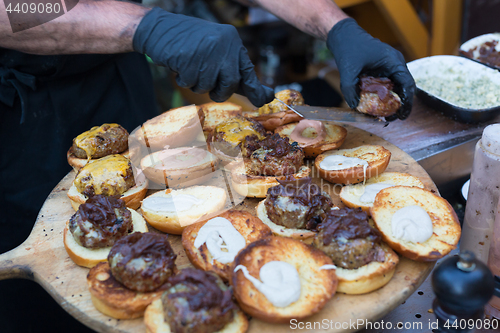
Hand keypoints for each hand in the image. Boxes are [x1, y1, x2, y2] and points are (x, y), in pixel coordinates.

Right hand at [133, 7, 273, 106]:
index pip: (247, 71)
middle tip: (208, 85)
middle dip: (219, 91)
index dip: (255, 89)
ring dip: (197, 83)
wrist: (158, 28)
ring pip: (208, 86)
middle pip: (230, 83)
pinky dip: (183, 79)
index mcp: (232, 41)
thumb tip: (260, 95)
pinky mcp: (189, 58)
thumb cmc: (189, 43)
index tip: (265, 99)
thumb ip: (232, 71)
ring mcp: (207, 51)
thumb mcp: (215, 51)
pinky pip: (190, 83)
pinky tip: (179, 65)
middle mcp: (223, 44)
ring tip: (189, 66)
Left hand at [326, 18, 414, 119]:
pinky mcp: (381, 69)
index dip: (407, 102)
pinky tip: (376, 106)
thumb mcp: (348, 70)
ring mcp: (389, 66)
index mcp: (393, 61)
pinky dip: (383, 96)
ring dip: (391, 102)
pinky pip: (386, 85)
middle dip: (399, 105)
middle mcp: (395, 64)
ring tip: (384, 116)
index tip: (402, 115)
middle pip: (403, 88)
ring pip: (395, 87)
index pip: (407, 84)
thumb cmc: (349, 48)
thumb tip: (354, 106)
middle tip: (391, 119)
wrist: (344, 35)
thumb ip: (350, 89)